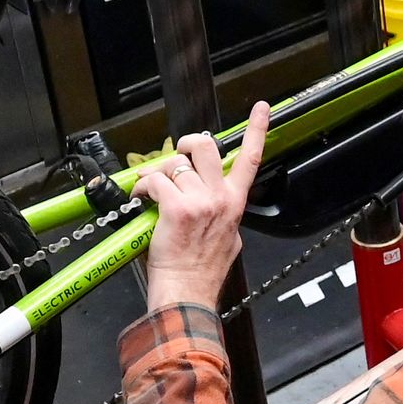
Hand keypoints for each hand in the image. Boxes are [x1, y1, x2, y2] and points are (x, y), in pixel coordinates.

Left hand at [134, 101, 268, 312]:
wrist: (188, 294)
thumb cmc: (202, 274)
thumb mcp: (229, 242)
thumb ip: (224, 218)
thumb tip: (216, 209)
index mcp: (234, 204)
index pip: (251, 160)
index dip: (258, 130)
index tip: (262, 109)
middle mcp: (220, 198)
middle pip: (207, 147)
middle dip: (187, 143)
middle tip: (177, 155)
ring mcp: (200, 202)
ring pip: (175, 164)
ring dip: (157, 174)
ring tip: (149, 191)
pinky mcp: (176, 209)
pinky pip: (155, 182)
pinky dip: (142, 188)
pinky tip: (140, 200)